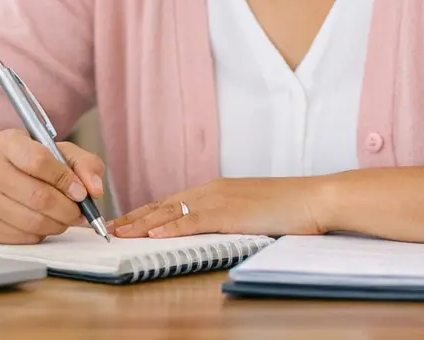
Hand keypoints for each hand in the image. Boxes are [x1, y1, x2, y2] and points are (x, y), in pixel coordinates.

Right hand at [0, 129, 105, 244]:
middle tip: (81, 213)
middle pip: (38, 196)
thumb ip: (84, 164)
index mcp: (6, 142)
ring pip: (32, 221)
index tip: (82, 193)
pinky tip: (44, 223)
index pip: (38, 161)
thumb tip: (94, 189)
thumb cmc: (30, 165)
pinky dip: (42, 234)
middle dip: (68, 209)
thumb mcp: (59, 153)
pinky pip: (23, 238)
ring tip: (66, 218)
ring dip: (58, 224)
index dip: (65, 180)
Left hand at [110, 177, 325, 239]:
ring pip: (172, 211)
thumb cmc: (288, 208)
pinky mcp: (229, 213)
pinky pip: (193, 221)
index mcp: (217, 190)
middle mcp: (212, 190)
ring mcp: (219, 200)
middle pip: (164, 204)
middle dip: (136, 216)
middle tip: (111, 226)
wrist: (312, 198)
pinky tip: (154, 233)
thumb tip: (213, 229)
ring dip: (143, 223)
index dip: (147, 211)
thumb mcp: (251, 211)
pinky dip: (171, 226)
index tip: (127, 220)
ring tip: (120, 232)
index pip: (173, 201)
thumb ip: (229, 216)